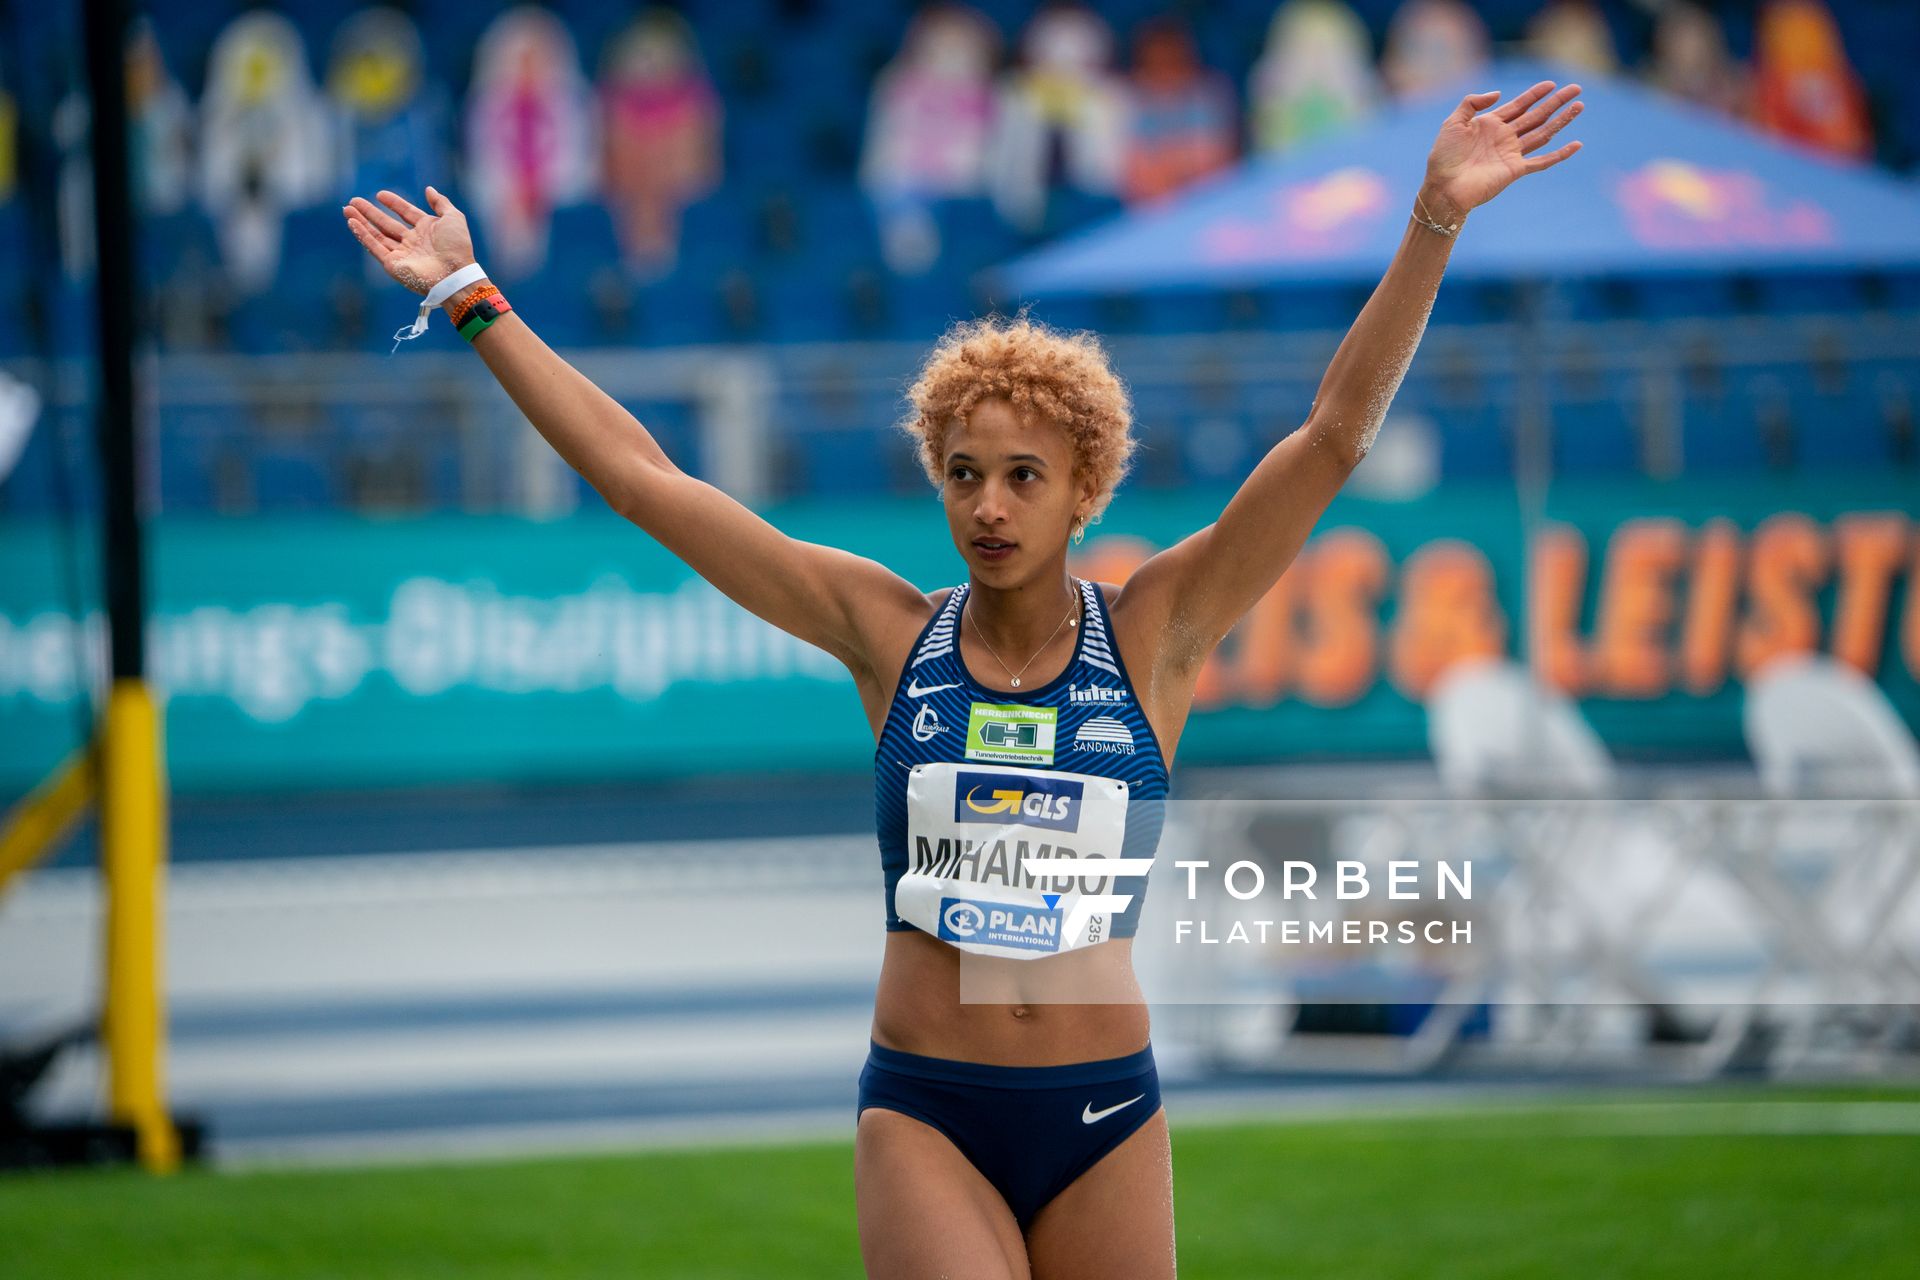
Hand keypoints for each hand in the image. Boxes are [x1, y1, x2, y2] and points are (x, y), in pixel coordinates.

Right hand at [342, 187, 475, 296]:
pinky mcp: (392, 264)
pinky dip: (362, 235)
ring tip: (347, 209)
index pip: (406, 213)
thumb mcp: (453, 218)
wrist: (454, 273)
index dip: (394, 203)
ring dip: (361, 222)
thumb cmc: (457, 246)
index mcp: (427, 230)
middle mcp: (413, 242)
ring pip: (377, 235)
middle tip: (353, 201)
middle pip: (387, 224)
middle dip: (370, 213)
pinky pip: (374, 247)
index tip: (380, 194)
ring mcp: (402, 254)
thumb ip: (441, 203)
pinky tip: (352, 223)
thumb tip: (429, 189)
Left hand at [1421, 81, 1582, 223]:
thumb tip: (1500, 94)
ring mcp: (1511, 154)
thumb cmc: (1443, 156)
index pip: (1519, 105)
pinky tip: (1576, 145)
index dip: (1535, 94)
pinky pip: (1542, 161)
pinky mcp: (1515, 170)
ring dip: (1562, 120)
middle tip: (1576, 89)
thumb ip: (1472, 102)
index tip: (1552, 83)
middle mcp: (1504, 137)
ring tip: (1579, 106)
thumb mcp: (1453, 122)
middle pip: (1536, 116)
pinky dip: (1559, 154)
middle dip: (1556, 102)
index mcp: (1490, 124)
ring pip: (1543, 133)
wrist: (1442, 187)